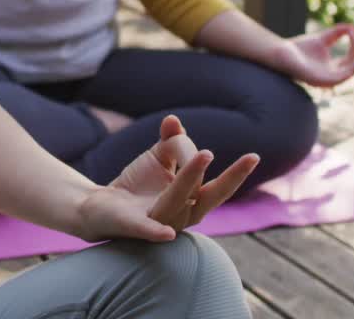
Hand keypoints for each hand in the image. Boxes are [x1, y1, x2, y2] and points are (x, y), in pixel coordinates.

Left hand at [74, 116, 259, 242]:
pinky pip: (147, 231)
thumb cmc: (138, 185)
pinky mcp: (135, 227)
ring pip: (179, 200)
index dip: (233, 171)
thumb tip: (173, 121)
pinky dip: (156, 232)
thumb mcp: (157, 158)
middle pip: (212, 197)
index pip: (219, 186)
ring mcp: (161, 222)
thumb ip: (170, 141)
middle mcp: (183, 214)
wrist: (101, 207)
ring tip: (204, 154)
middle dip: (232, 178)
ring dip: (191, 179)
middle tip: (252, 158)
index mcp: (194, 200)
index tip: (249, 154)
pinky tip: (167, 233)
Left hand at [272, 23, 353, 87]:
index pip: (351, 59)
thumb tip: (352, 27)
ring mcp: (328, 81)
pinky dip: (352, 65)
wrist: (281, 53)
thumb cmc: (299, 48)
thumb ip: (337, 33)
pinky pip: (343, 76)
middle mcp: (332, 76)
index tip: (353, 31)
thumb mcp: (323, 38)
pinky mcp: (323, 81)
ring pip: (352, 72)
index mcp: (332, 68)